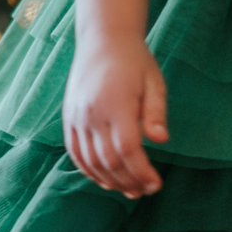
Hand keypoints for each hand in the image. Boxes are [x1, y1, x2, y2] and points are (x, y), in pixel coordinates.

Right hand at [64, 34, 167, 197]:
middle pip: (109, 160)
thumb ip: (156, 112)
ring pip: (91, 161)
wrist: (103, 40)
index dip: (142, 172)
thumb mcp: (154, 82)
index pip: (128, 149)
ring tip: (130, 190)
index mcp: (116, 104)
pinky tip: (106, 181)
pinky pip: (75, 152)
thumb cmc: (135, 61)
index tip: (157, 184)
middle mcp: (92, 114)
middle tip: (147, 191)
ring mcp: (77, 117)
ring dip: (110, 180)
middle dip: (129, 181)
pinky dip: (89, 171)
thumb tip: (162, 140)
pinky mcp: (69, 118)